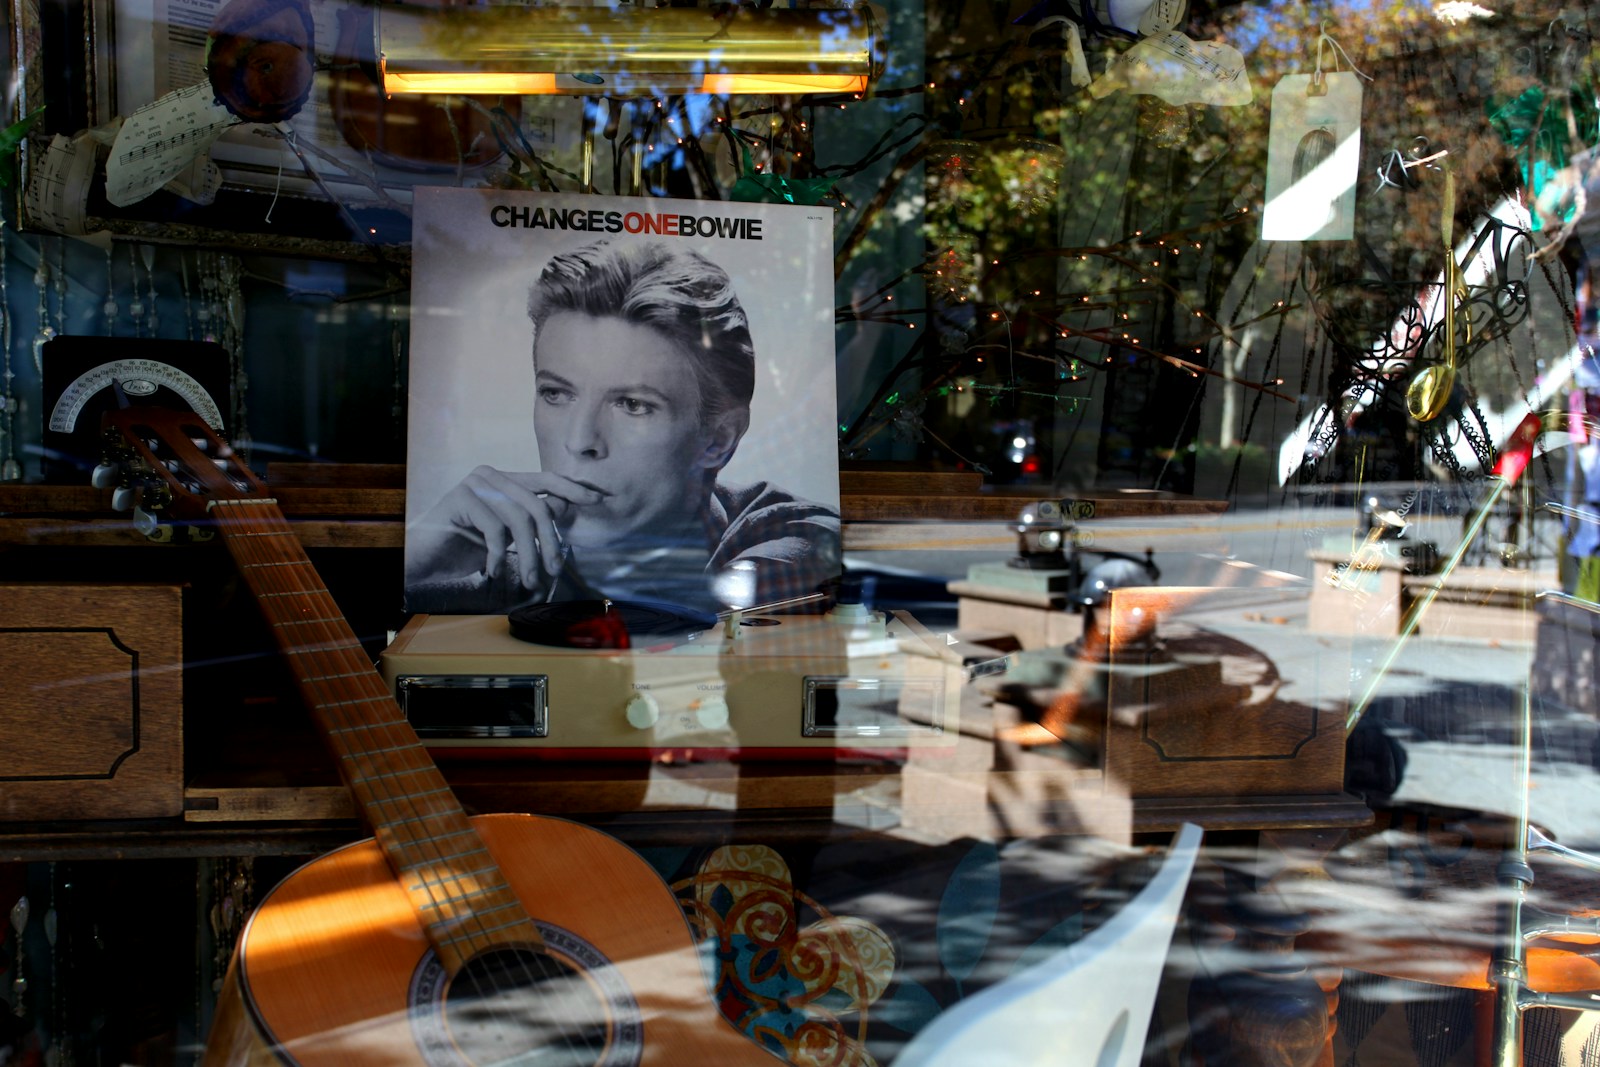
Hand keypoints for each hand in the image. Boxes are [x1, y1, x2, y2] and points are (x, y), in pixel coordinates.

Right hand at [406, 466, 602, 604]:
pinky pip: (494, 529)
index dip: (572, 488)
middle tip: (554, 571)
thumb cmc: (465, 549)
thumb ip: (530, 519)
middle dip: (550, 541)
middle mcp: (490, 475)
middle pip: (536, 505)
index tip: (597, 499)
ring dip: (528, 555)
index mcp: (504, 479)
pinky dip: (499, 556)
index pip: (545, 479)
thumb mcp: (506, 535)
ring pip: (518, 519)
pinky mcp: (459, 498)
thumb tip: (563, 506)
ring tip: (530, 580)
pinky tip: (492, 571)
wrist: (423, 560)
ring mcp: (473, 483)